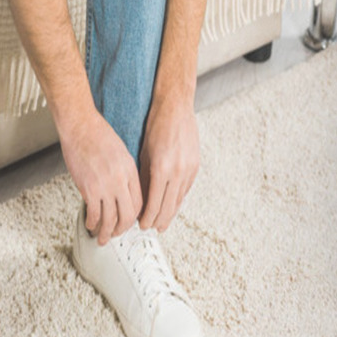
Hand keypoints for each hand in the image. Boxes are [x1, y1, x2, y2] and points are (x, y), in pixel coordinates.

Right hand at [57, 107, 142, 244]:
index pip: (139, 203)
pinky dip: (92, 223)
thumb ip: (124, 174)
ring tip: (101, 238)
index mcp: (130, 172)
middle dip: (122, 230)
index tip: (128, 222)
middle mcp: (120, 181)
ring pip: (110, 219)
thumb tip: (122, 192)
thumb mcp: (121, 153)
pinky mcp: (89, 188)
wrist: (80, 126)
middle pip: (127, 215)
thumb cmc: (98, 136)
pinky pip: (94, 214)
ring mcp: (105, 186)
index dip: (134, 217)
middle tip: (115, 235)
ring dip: (106, 232)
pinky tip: (90, 224)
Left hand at [138, 98, 199, 231]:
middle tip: (152, 228)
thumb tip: (140, 199)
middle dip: (159, 220)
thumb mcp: (142, 154)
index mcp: (162, 169)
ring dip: (170, 212)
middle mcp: (178, 171)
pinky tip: (172, 205)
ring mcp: (189, 169)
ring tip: (162, 222)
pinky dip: (178, 199)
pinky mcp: (195, 165)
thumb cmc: (155, 126)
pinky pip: (186, 189)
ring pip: (179, 199)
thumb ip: (144, 178)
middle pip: (169, 206)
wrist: (175, 108)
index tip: (141, 224)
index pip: (154, 203)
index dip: (148, 217)